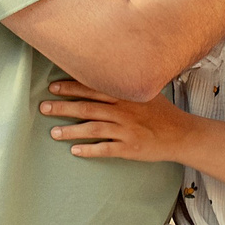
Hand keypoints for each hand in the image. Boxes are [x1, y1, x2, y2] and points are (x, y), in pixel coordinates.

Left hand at [41, 80, 197, 163]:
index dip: (71, 87)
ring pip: (92, 129)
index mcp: (125, 95)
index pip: (92, 88)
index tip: (53, 88)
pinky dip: (89, 150)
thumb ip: (124, 85)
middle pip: (87, 107)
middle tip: (43, 108)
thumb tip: (103, 73)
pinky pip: (105, 149)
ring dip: (71, 131)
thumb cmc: (161, 112)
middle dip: (63, 107)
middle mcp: (123, 111)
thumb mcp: (145, 92)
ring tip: (53, 133)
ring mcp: (125, 130)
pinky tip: (74, 151)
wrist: (181, 134)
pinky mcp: (129, 148)